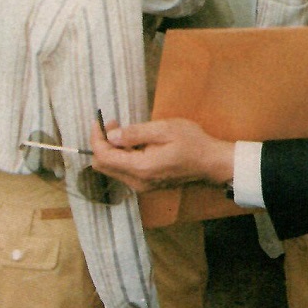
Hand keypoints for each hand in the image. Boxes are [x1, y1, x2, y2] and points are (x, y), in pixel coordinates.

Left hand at [91, 117, 235, 193]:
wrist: (211, 164)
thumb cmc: (192, 143)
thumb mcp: (164, 129)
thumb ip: (135, 133)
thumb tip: (111, 135)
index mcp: (141, 167)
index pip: (104, 156)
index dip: (96, 138)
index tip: (99, 121)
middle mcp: (137, 181)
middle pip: (103, 166)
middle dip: (102, 144)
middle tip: (112, 124)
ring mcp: (142, 186)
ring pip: (112, 169)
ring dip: (111, 150)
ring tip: (124, 130)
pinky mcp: (147, 185)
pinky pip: (124, 172)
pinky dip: (121, 156)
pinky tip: (133, 143)